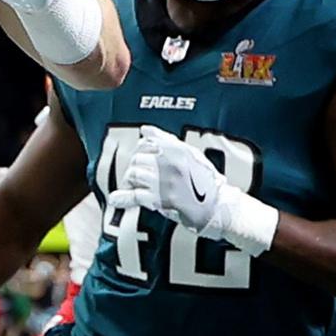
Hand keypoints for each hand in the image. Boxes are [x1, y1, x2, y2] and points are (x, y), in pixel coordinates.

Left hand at [111, 126, 228, 239]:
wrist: (219, 206)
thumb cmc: (206, 182)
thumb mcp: (191, 154)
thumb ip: (167, 140)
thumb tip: (146, 129)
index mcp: (177, 148)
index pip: (146, 143)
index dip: (139, 152)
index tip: (140, 160)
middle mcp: (170, 162)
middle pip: (137, 159)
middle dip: (134, 169)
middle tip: (137, 179)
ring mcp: (165, 181)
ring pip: (134, 175)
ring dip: (130, 183)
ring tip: (134, 188)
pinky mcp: (162, 199)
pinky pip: (135, 195)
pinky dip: (123, 198)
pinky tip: (116, 200)